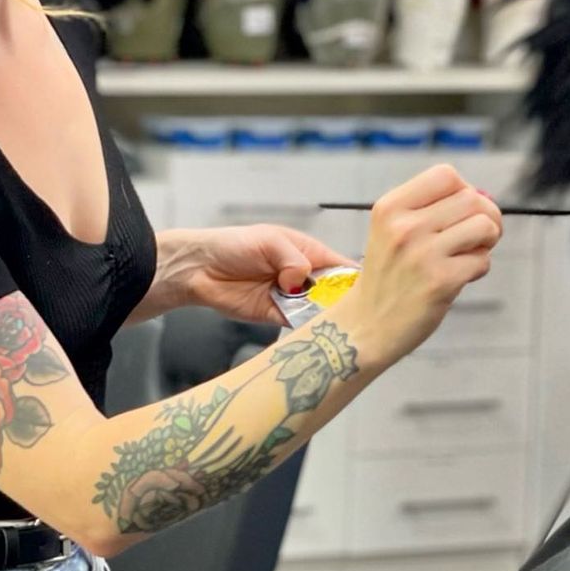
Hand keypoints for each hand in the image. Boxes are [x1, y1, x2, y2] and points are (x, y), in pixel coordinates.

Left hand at [167, 224, 351, 323]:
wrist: (200, 268)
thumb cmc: (232, 245)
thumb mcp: (267, 240)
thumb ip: (291, 258)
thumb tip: (302, 279)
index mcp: (308, 252)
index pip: (342, 266)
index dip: (357, 279)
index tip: (369, 292)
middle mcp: (304, 277)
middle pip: (336, 293)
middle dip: (344, 303)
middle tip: (354, 314)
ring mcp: (292, 298)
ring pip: (319, 312)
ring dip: (325, 317)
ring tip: (336, 324)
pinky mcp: (277, 317)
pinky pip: (297, 325)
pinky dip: (305, 328)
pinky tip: (312, 329)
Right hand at [341, 164, 502, 365]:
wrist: (364, 325)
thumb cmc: (388, 275)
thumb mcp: (390, 230)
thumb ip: (430, 209)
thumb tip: (485, 197)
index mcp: (389, 207)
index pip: (446, 175)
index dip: (464, 190)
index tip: (459, 212)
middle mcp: (403, 226)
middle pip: (473, 198)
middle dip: (486, 216)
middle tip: (475, 237)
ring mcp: (422, 254)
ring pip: (485, 226)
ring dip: (486, 242)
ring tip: (467, 254)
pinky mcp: (440, 281)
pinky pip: (482, 261)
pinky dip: (477, 269)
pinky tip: (457, 278)